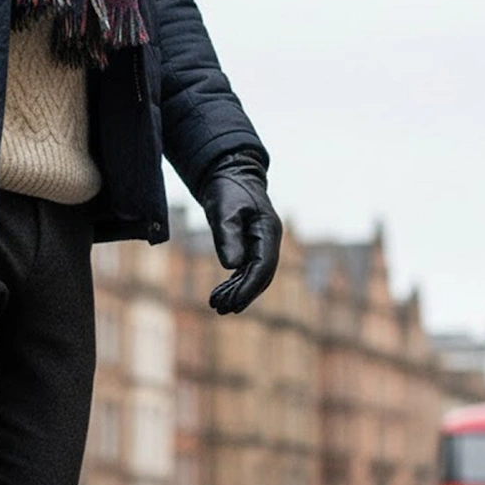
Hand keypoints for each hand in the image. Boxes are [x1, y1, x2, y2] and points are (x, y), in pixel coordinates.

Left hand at [197, 150, 281, 314]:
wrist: (229, 174)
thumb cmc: (228, 190)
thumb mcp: (225, 212)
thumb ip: (228, 237)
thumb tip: (233, 267)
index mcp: (268, 231)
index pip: (264, 267)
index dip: (249, 288)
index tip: (233, 304)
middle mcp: (269, 240)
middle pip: (261, 276)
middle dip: (242, 295)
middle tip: (220, 309)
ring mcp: (261, 244)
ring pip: (253, 276)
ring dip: (236, 292)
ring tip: (216, 305)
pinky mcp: (251, 246)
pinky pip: (245, 270)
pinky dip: (233, 284)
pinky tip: (219, 294)